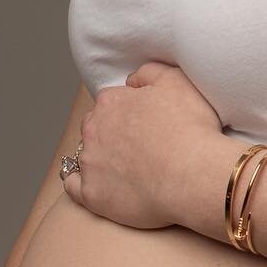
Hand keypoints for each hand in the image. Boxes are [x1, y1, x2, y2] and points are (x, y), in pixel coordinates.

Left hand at [63, 61, 223, 229]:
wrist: (193, 175)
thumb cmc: (191, 129)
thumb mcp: (178, 82)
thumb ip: (150, 73)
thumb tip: (132, 81)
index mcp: (111, 102)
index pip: (110, 102)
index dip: (128, 113)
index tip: (144, 124)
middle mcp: (93, 129)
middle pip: (95, 128)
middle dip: (111, 134)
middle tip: (138, 147)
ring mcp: (90, 162)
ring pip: (86, 156)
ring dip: (101, 160)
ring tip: (127, 171)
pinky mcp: (91, 194)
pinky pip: (73, 187)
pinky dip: (82, 185)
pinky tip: (97, 186)